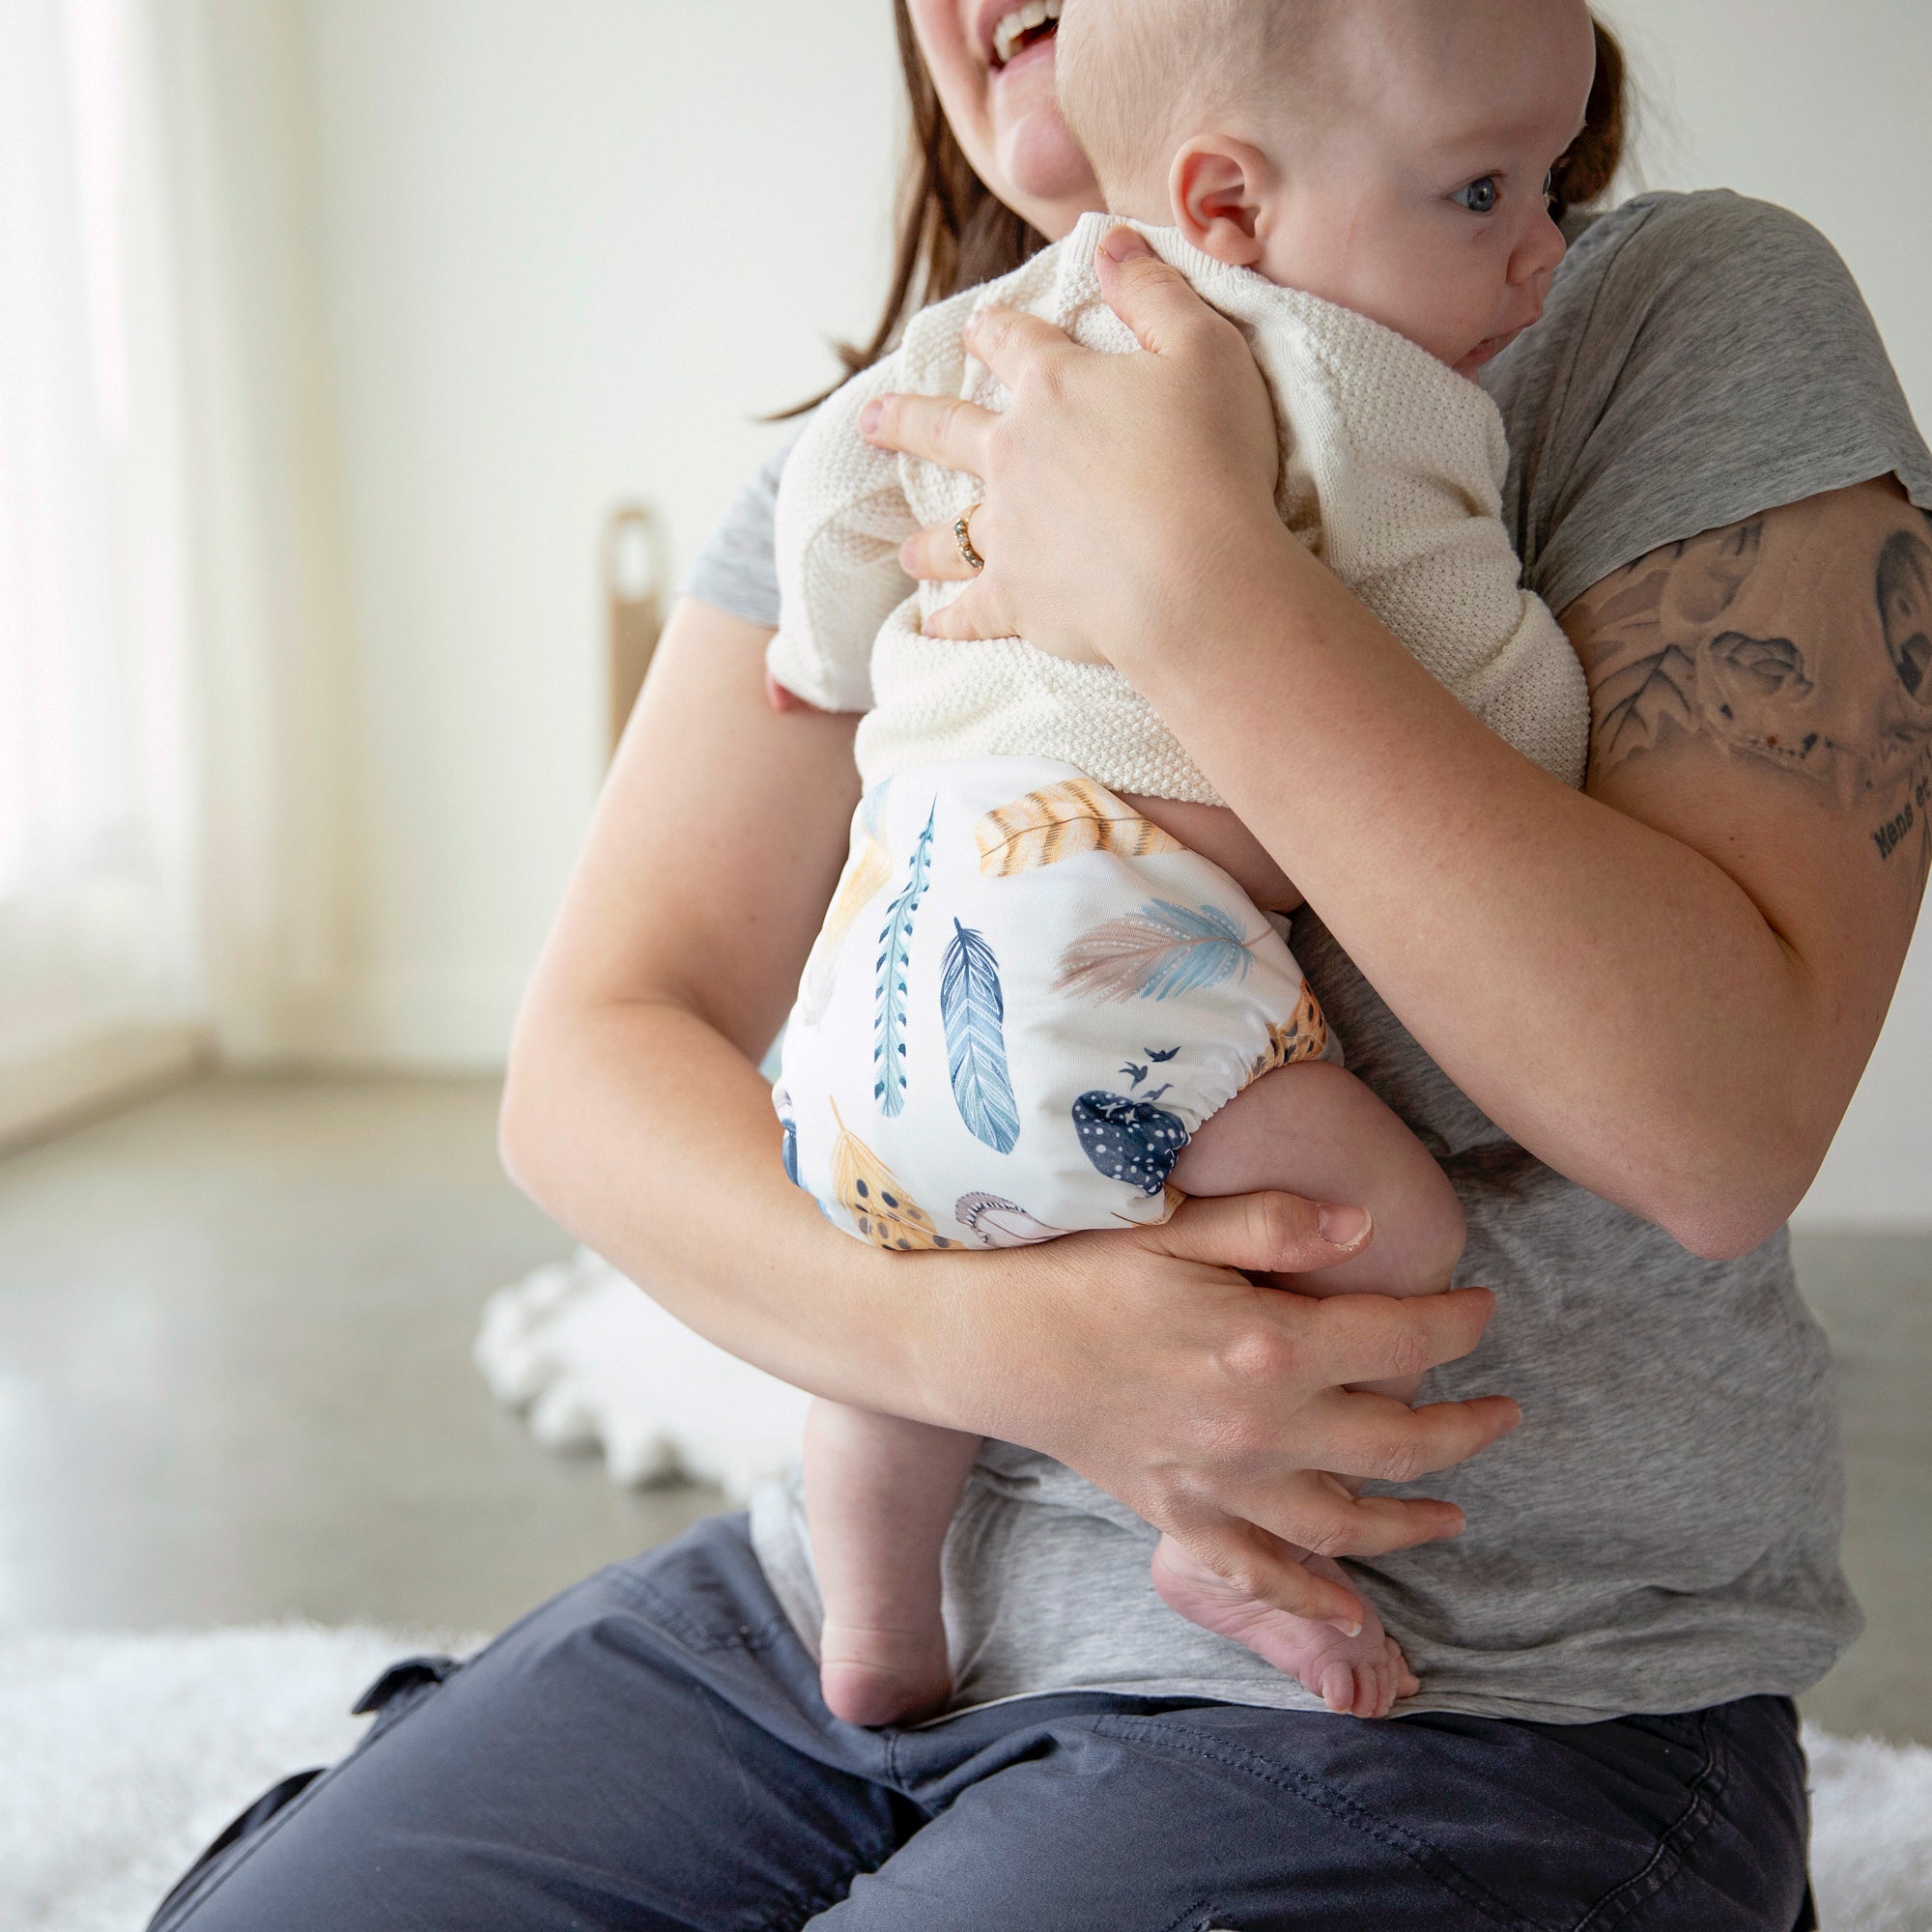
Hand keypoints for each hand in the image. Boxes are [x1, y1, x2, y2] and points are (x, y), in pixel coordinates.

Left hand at [861, 226, 1287, 668]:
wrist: (1196, 578)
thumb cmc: (1212, 459)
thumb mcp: (1206, 351)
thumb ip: (1155, 293)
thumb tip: (1116, 242)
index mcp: (1055, 388)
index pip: (1013, 344)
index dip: (996, 332)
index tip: (977, 329)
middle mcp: (1013, 455)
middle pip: (946, 432)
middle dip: (906, 422)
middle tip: (870, 421)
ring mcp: (1009, 531)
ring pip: (951, 532)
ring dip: (926, 541)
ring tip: (905, 551)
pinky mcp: (1016, 599)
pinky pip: (972, 612)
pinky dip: (952, 622)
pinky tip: (932, 629)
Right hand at [919, 1190, 1518, 1632]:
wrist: (990, 1343)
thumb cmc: (1082, 1274)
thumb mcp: (1175, 1226)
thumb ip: (1275, 1224)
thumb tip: (1366, 1225)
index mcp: (1268, 1345)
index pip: (1399, 1340)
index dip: (1457, 1323)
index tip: (1483, 1308)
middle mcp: (1259, 1427)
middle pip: (1397, 1441)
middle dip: (1466, 1428)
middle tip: (1506, 1413)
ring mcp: (1221, 1485)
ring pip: (1348, 1521)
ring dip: (1414, 1518)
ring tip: (1455, 1510)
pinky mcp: (1180, 1516)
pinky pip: (1262, 1575)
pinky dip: (1313, 1601)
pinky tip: (1354, 1615)